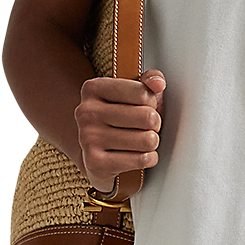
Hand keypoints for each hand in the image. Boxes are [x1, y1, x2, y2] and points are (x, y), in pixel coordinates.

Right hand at [75, 69, 165, 190]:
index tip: (145, 106)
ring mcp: (88, 138)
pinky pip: (142, 160)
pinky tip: (140, 155)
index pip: (143, 93)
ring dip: (152, 143)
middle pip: (147, 117)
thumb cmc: (120, 120)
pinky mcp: (96, 163)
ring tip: (142, 141)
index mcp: (93, 88)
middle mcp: (86, 112)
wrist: (96, 154)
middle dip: (155, 124)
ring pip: (147, 140)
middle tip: (147, 127)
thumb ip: (148, 81)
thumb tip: (158, 83)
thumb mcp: (132, 94)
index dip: (152, 102)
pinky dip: (149, 159)